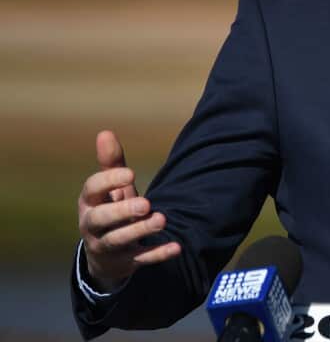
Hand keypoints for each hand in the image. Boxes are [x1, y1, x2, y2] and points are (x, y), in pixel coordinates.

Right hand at [77, 131, 180, 290]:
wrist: (106, 254)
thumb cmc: (110, 210)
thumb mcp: (110, 189)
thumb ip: (110, 164)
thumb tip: (105, 132)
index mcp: (89, 203)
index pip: (92, 190)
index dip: (109, 182)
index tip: (130, 173)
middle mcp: (93, 226)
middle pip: (101, 219)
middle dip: (122, 211)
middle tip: (146, 204)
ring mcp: (108, 246)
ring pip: (119, 240)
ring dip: (140, 230)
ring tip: (162, 219)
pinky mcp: (125, 262)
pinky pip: (141, 259)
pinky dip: (158, 254)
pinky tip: (176, 246)